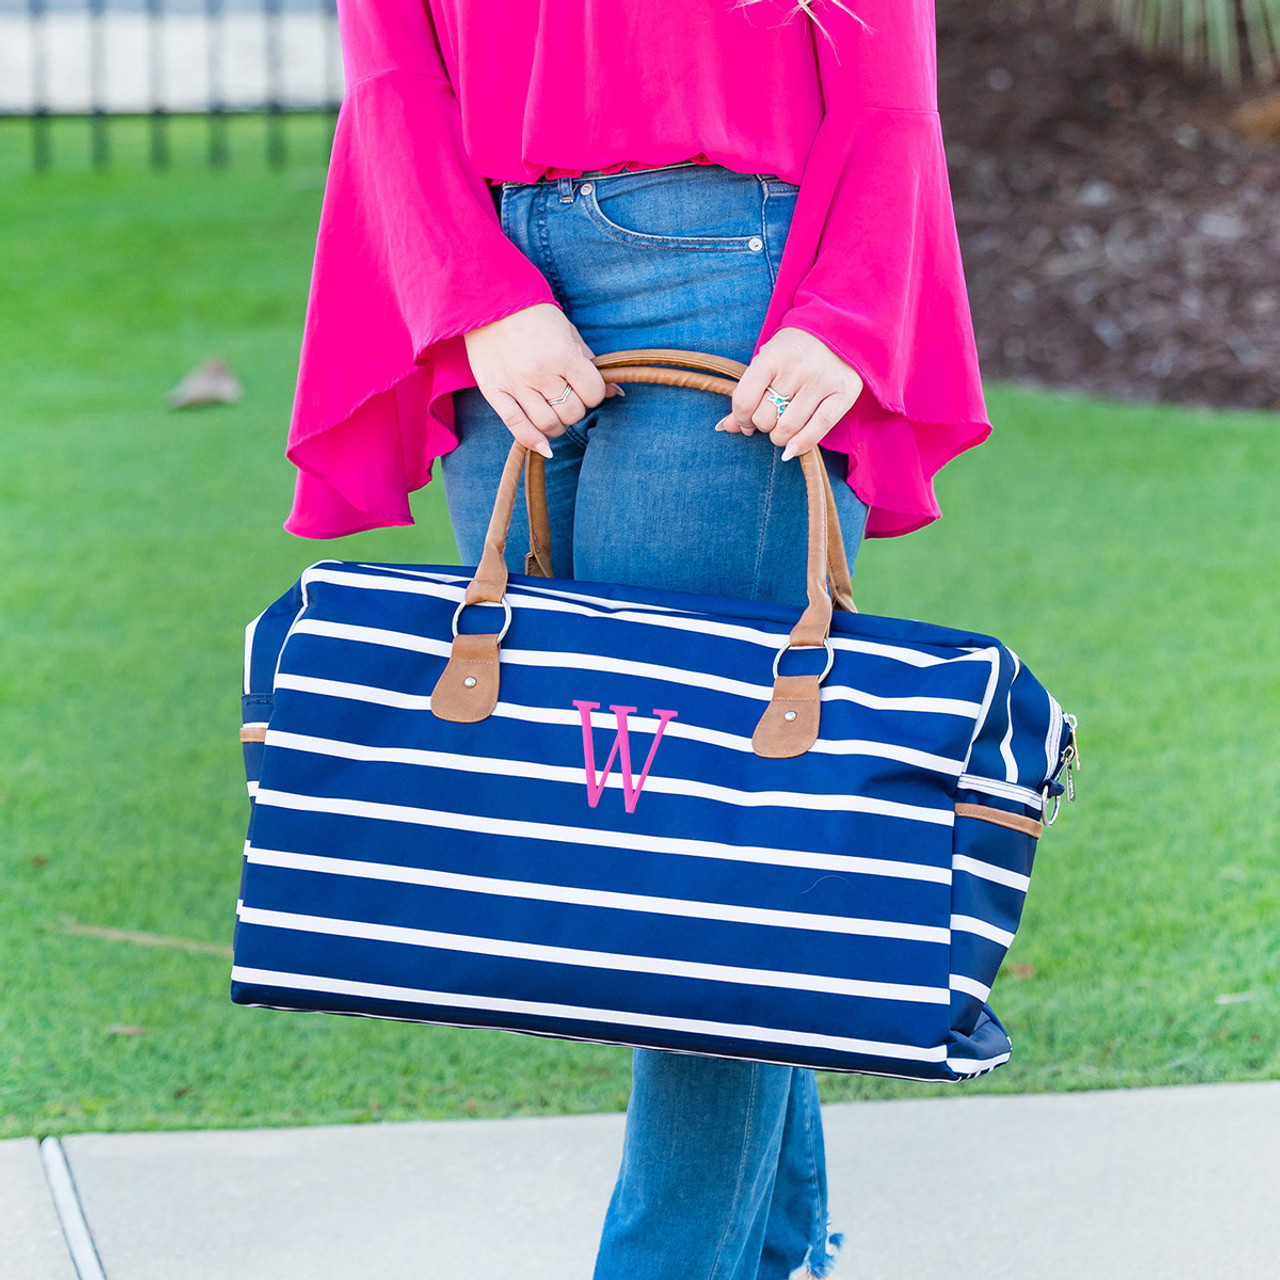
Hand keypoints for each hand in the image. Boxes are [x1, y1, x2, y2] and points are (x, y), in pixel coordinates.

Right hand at [463, 302, 622, 457]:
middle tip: (567, 398)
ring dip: (558, 425)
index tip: (586, 388)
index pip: (593, 393)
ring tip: (554, 413)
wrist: (490, 301)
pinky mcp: (495, 392)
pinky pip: (517, 427)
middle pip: (572, 411)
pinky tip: (544, 446)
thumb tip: (615, 392)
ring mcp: (516, 384)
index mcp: (563, 354)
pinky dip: (534, 441)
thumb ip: (590, 363)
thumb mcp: (569, 332)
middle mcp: (540, 372)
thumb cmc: (535, 316)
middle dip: (575, 409)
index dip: (594, 393)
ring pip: (548, 424)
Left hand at [715, 327, 864, 460]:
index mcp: (772, 356)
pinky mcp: (842, 394)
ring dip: (779, 436)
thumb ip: (747, 394)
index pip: (744, 401)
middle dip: (762, 425)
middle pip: (765, 418)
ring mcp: (821, 382)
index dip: (741, 418)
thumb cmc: (793, 352)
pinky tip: (791, 449)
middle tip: (770, 417)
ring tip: (782, 427)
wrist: (837, 331)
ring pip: (787, 428)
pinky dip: (801, 445)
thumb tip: (725, 427)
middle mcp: (797, 369)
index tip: (746, 420)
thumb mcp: (766, 363)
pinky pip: (818, 430)